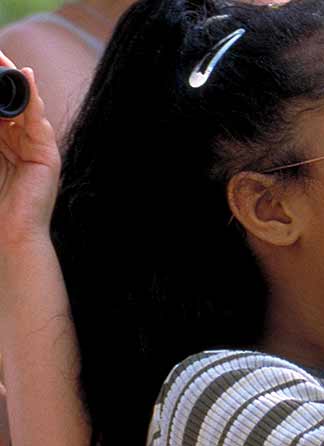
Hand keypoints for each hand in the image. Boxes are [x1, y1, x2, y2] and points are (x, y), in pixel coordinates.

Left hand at [0, 54, 57, 251]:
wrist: (10, 234)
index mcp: (0, 144)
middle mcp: (17, 143)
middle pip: (10, 103)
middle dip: (2, 78)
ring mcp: (34, 148)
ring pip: (25, 107)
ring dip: (15, 82)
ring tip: (4, 62)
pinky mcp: (47, 155)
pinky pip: (39, 120)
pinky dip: (33, 98)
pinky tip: (26, 79)